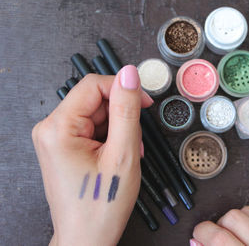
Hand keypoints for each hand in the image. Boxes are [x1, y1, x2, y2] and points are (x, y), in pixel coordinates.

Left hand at [32, 65, 152, 245]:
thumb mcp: (122, 154)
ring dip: (118, 129)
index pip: (93, 85)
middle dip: (121, 116)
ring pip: (96, 115)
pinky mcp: (63, 146)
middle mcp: (50, 129)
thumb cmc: (101, 205)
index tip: (144, 103)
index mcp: (57, 128)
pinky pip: (91, 128)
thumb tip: (129, 74)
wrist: (87, 239)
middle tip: (134, 142)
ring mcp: (55, 138)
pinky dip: (110, 138)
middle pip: (94, 100)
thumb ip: (126, 110)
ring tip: (126, 154)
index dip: (123, 89)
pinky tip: (117, 156)